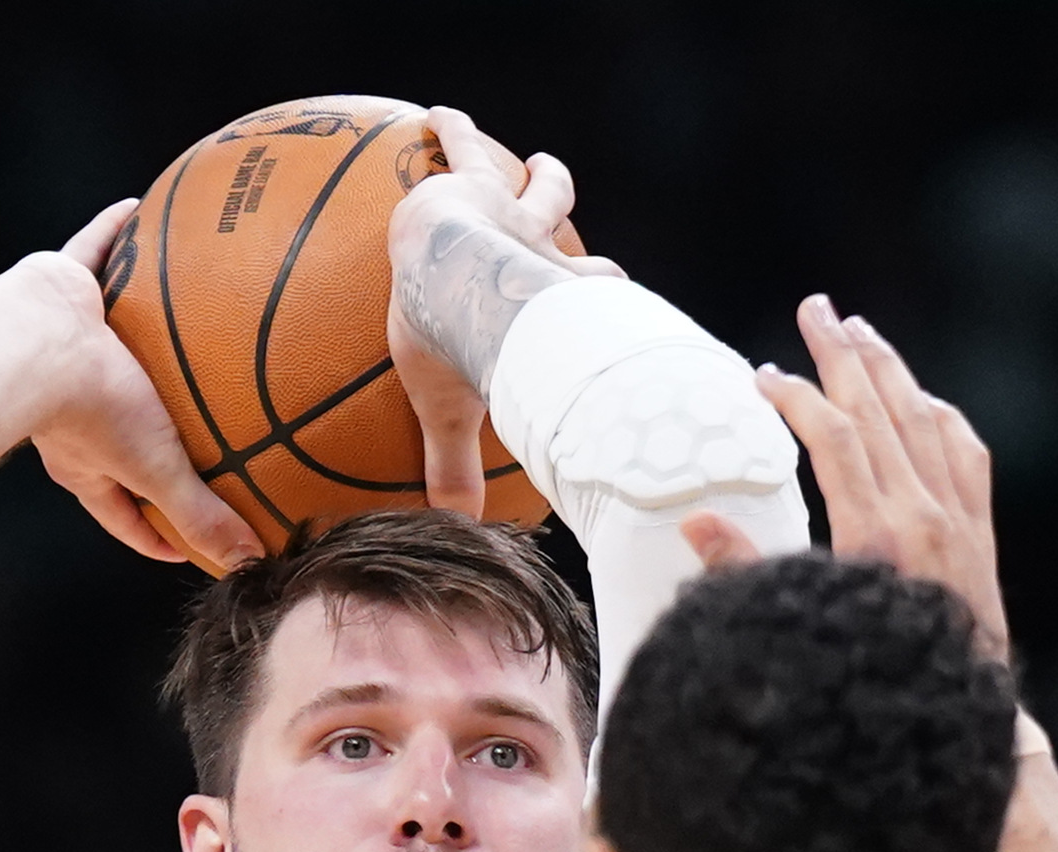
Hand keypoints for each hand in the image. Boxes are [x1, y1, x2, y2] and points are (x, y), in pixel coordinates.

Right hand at [24, 201, 263, 571]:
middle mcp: (72, 403)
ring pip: (108, 337)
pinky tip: (139, 207)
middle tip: (185, 427)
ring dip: (135, 329)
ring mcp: (63, 343)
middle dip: (150, 425)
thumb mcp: (155, 468)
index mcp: (88, 459)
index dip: (153, 530)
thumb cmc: (88, 411)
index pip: (123, 509)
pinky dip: (114, 230)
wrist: (29, 345)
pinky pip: (93, 250)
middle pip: (119, 422)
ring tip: (172, 316)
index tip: (182, 541)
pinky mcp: (56, 287)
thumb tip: (250, 561)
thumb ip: (199, 512)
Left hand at [385, 108, 603, 517]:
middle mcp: (543, 256)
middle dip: (576, 230)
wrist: (452, 273)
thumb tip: (456, 532)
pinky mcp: (470, 181)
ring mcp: (510, 214)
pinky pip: (461, 146)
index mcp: (555, 305)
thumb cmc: (458, 342)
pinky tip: (436, 113)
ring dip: (533, 174)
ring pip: (538, 188)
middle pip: (573, 238)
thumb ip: (452, 467)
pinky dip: (452, 130)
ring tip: (532, 159)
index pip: (597, 304)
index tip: (620, 296)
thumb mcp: (452, 410)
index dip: (611, 300)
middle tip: (572, 215)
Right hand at [691, 297, 1008, 653]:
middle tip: (816, 308)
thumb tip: (694, 522)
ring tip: (860, 331)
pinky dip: (941, 415)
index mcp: (875, 535)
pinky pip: (966, 453)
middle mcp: (924, 515)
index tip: (764, 378)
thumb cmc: (873, 682)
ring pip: (926, 420)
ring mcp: (959, 520)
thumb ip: (746, 571)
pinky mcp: (981, 534)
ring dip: (891, 369)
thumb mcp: (800, 625)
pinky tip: (922, 397)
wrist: (962, 719)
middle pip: (881, 409)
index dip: (798, 398)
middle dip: (844, 353)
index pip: (835, 438)